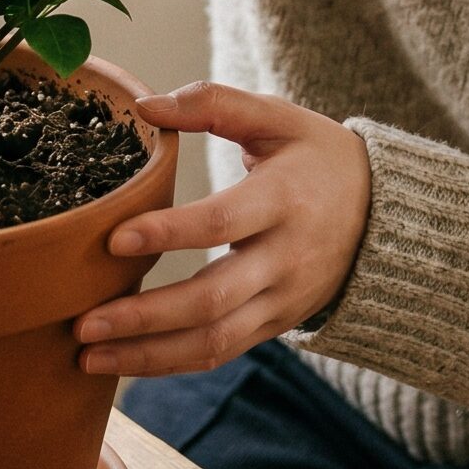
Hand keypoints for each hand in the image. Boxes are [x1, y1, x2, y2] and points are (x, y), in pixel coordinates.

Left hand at [75, 83, 371, 377]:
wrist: (385, 216)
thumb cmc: (317, 157)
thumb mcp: (277, 118)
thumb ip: (213, 103)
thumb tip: (145, 105)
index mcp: (284, 199)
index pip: (222, 222)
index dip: (169, 232)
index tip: (113, 238)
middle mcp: (286, 258)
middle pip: (212, 300)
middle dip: (144, 317)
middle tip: (83, 323)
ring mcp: (283, 300)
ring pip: (213, 341)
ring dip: (147, 355)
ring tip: (87, 357)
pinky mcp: (276, 325)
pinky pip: (220, 353)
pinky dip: (170, 364)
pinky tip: (123, 363)